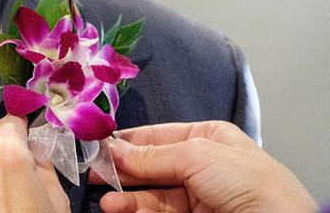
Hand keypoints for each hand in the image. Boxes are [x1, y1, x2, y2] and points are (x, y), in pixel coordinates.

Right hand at [97, 120, 316, 212]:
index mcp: (209, 138)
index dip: (128, 141)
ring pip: (152, 194)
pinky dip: (138, 211)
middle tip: (93, 173)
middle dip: (123, 170)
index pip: (158, 136)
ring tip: (106, 201)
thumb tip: (112, 149)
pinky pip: (159, 212)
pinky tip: (123, 209)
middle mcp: (202, 165)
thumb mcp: (196, 155)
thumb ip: (150, 155)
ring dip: (127, 197)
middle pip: (151, 165)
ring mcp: (199, 196)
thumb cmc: (246, 182)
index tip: (98, 146)